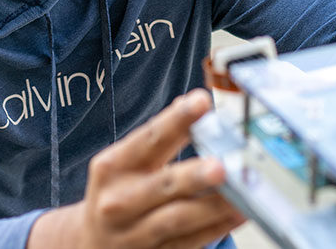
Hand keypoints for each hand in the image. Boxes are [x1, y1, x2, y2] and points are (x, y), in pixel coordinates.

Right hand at [28, 89, 244, 248]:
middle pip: (163, 185)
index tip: (203, 101)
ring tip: (245, 192)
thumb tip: (193, 102)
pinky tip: (240, 213)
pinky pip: (190, 242)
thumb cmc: (117, 192)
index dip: (176, 119)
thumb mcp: (124, 161)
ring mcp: (135, 234)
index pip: (148, 139)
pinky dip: (217, 227)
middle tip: (222, 166)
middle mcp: (119, 201)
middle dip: (194, 176)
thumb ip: (159, 136)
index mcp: (112, 167)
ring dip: (215, 206)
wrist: (91, 243)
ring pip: (179, 218)